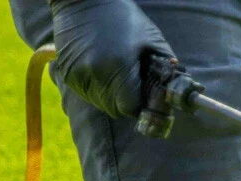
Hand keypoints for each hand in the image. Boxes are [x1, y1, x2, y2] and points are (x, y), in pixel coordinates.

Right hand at [51, 0, 172, 118]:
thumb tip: (174, 93)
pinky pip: (86, 93)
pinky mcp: (66, 73)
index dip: (140, 105)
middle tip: (132, 84)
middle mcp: (94, 73)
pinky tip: (101, 69)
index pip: (130, 108)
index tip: (145, 96)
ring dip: (111, 97)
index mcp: (117, 65)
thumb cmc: (122, 16)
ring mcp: (77, 74)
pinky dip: (96, 88)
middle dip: (127, 102)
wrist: (83, 0)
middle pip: (115, 109)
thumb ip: (165, 69)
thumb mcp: (151, 39)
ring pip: (100, 104)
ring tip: (116, 74)